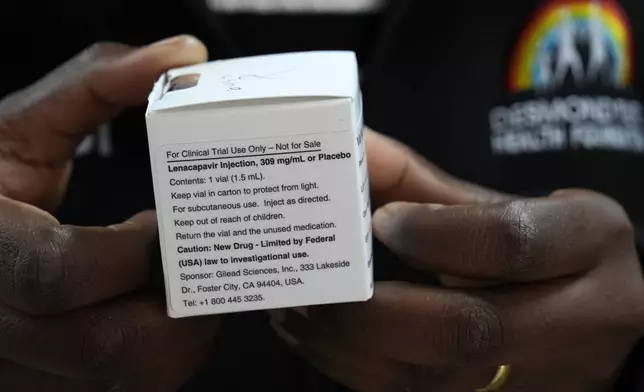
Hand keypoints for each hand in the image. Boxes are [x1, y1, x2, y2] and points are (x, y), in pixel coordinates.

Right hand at [0, 37, 219, 390]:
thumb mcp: (16, 129)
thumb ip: (91, 85)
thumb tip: (183, 55)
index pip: (59, 272)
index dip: (131, 251)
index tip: (160, 223)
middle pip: (109, 346)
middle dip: (175, 304)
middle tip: (191, 258)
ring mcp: (22, 369)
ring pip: (129, 379)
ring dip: (179, 335)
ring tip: (180, 283)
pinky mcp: (47, 387)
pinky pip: (127, 390)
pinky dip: (162, 358)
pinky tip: (157, 312)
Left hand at [271, 130, 643, 391]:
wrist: (598, 325)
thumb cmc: (550, 252)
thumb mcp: (512, 204)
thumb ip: (429, 183)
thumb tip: (350, 146)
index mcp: (586, 244)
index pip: (509, 241)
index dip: (433, 231)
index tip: (378, 220)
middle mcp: (573, 322)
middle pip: (465, 329)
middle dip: (374, 310)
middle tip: (314, 283)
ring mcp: (534, 378)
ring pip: (432, 378)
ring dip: (349, 346)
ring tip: (295, 311)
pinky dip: (353, 370)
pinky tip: (315, 340)